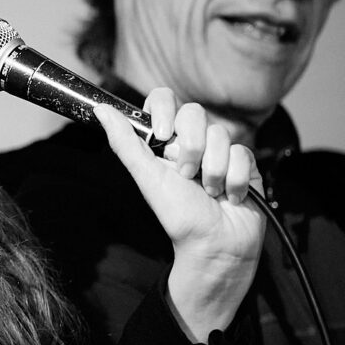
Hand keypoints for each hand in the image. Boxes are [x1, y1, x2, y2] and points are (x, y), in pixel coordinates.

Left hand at [94, 87, 265, 342]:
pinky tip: (230, 196)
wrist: (216, 246)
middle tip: (186, 175)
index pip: (163, 98)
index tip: (163, 136)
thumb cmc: (179, 215)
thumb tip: (100, 109)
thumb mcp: (147, 177)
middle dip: (191, 148)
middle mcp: (193, 139)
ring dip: (212, 171)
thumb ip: (125, 142)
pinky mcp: (244, 161)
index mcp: (166, 139)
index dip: (165, 111)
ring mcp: (220, 149)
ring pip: (220, 134)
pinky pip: (242, 153)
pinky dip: (234, 180)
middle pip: (194, 112)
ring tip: (209, 192)